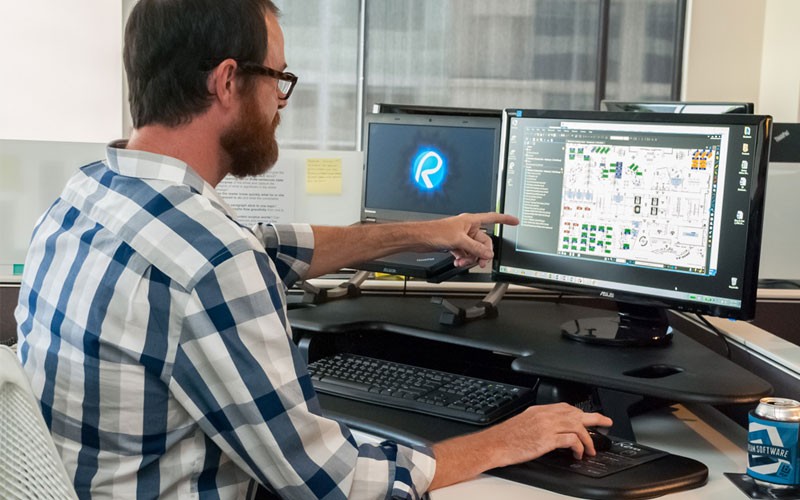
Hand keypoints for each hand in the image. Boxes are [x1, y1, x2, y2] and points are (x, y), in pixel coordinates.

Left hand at [425, 212, 518, 267]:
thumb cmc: (435, 232)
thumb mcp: (459, 240)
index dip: (505, 219)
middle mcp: (467, 228)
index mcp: (471, 221)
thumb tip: (487, 254)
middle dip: (482, 253)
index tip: (515, 221)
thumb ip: (475, 248)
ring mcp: (462, 237)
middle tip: (480, 262)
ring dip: (470, 258)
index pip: (493, 218)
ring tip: (463, 262)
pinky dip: (463, 258)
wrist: (420, 238)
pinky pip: (465, 253)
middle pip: (484, 241)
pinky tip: (457, 261)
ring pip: (474, 249)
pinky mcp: (455, 244)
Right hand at [429, 403, 611, 489]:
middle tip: (606, 423)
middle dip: (594, 418)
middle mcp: (545, 415)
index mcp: (539, 410)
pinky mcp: (547, 439)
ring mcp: (547, 426)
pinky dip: (578, 447)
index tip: (590, 417)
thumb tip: (552, 431)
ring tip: (590, 449)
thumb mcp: (523, 424)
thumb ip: (539, 423)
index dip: (581, 413)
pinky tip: (577, 454)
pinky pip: (571, 440)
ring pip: (577, 425)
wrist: (494, 444)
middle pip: (576, 412)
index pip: (566, 407)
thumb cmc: (505, 438)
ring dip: (587, 439)